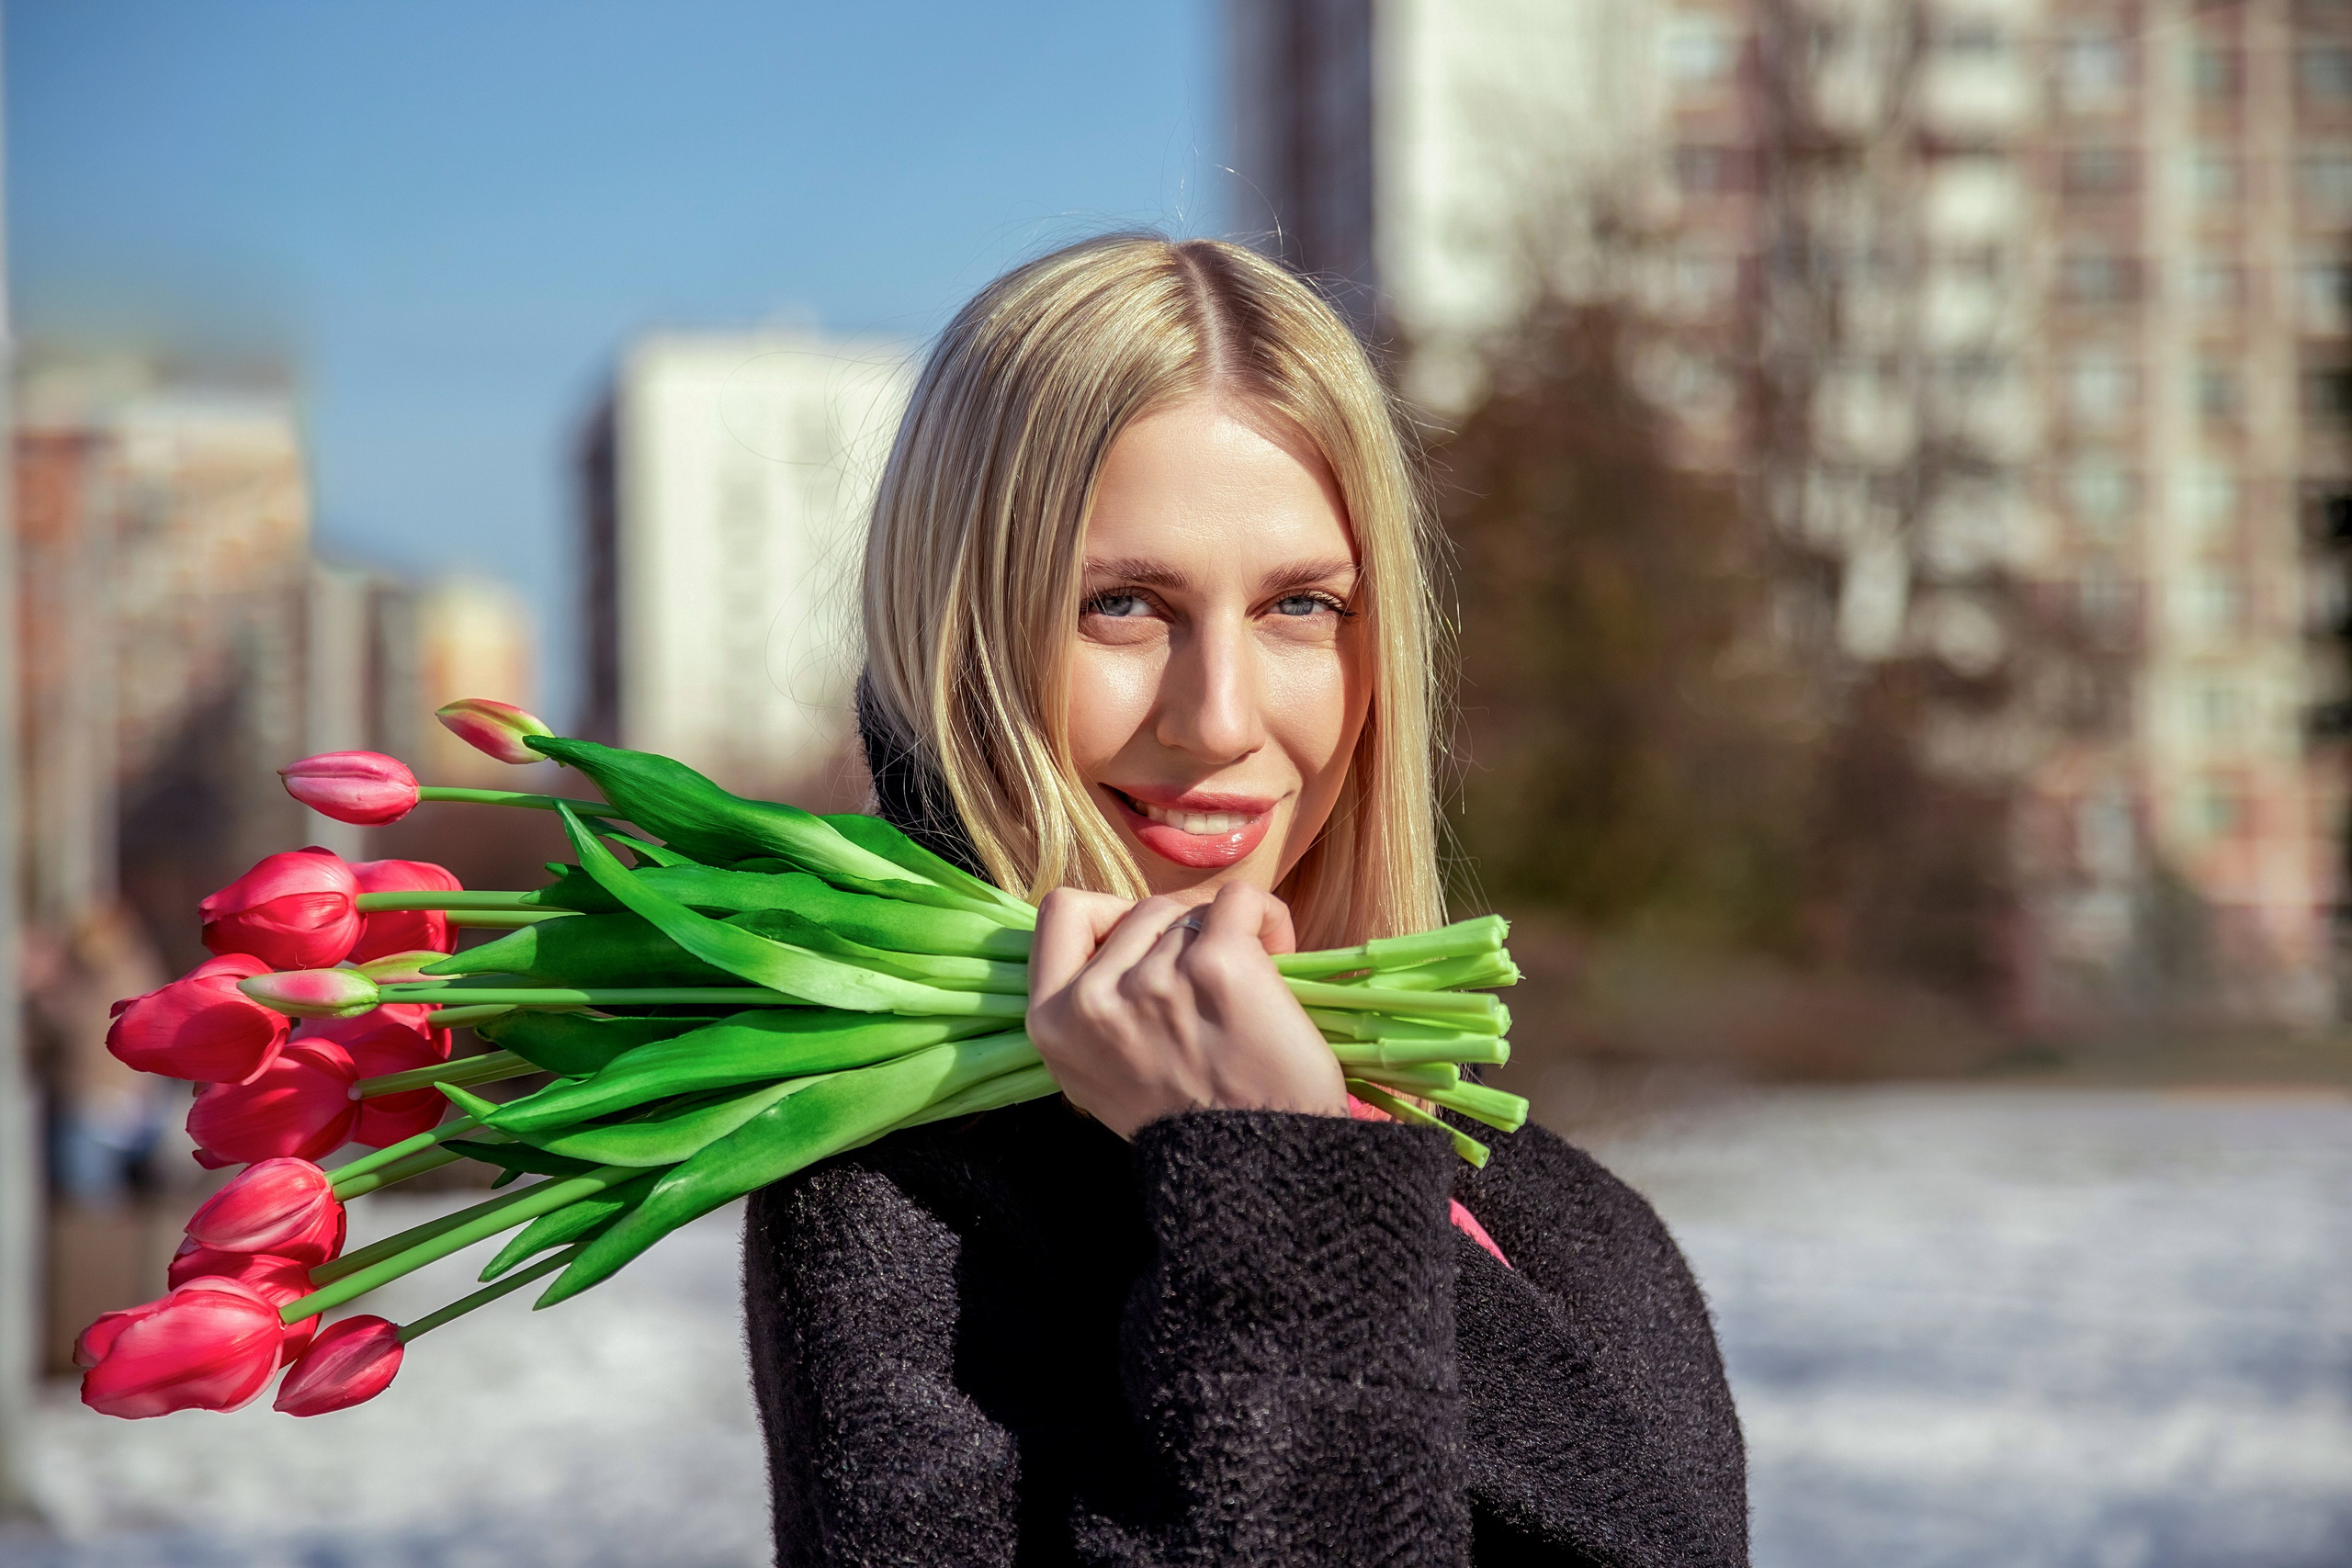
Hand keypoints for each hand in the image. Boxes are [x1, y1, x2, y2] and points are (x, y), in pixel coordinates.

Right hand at [1026, 882, 1347, 1138]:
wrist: (1259, 1171)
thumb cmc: (1191, 1126)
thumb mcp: (1099, 1077)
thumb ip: (1089, 1011)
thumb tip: (1120, 934)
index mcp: (1052, 1025)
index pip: (1060, 914)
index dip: (1108, 918)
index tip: (1142, 948)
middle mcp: (1093, 1000)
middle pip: (1139, 911)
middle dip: (1180, 936)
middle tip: (1209, 988)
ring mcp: (1153, 980)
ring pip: (1190, 912)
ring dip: (1223, 939)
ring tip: (1243, 995)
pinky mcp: (1217, 965)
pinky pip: (1239, 900)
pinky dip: (1265, 916)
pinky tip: (1278, 953)